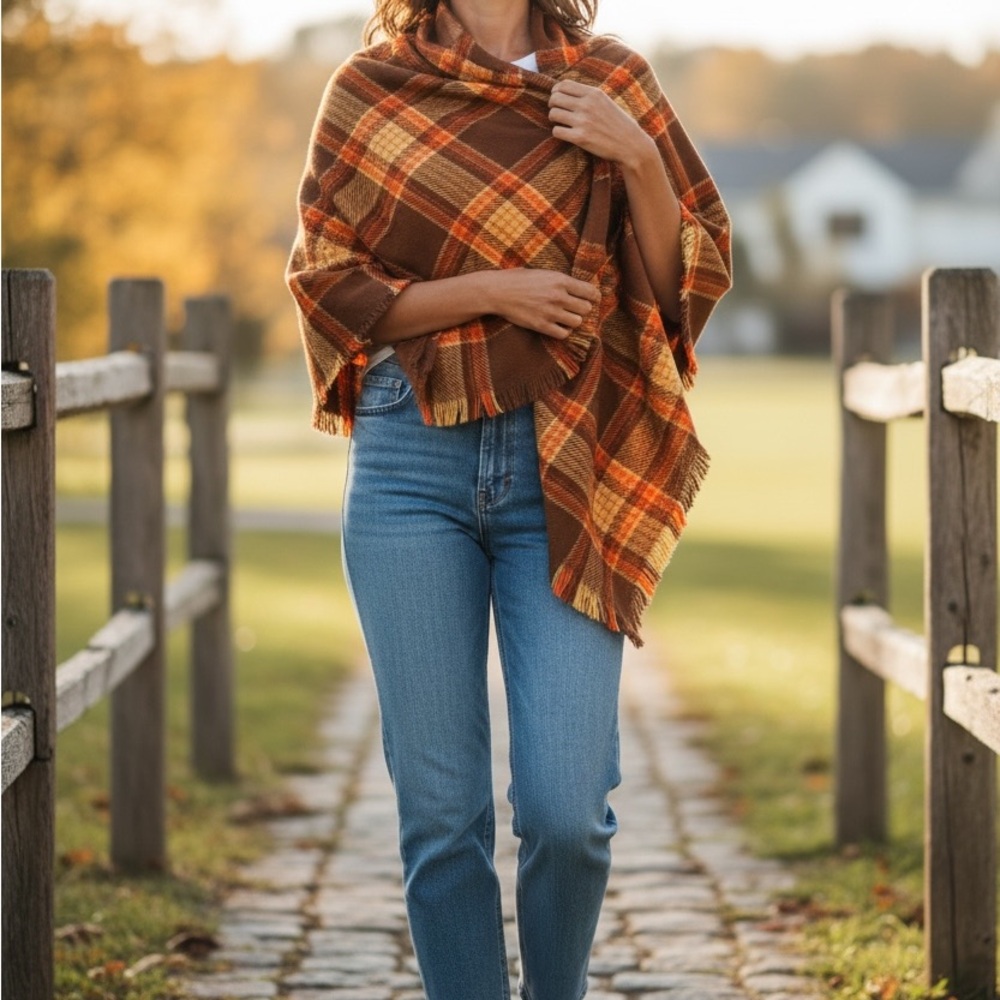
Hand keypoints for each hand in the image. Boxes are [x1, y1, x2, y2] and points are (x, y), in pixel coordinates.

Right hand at [484, 268, 599, 339]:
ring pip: (577, 322)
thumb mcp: (543, 273)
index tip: (591, 299)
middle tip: (574, 309)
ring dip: (573, 321)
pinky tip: (557, 326)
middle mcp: (558, 296)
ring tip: (565, 317)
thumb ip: (561, 281)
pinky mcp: (542, 325)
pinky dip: (563, 331)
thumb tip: (577, 288)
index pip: (590, 292)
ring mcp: (550, 312)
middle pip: (586, 309)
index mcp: (560, 280)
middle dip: (582, 309)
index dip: (594, 297)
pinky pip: (564, 334)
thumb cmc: (518, 279)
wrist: (498, 291)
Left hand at [548, 79, 652, 168]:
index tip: (558, 99)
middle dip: (553, 105)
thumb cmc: (618, 124)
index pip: (563, 85)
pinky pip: (556, 131)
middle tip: (558, 113)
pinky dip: (558, 133)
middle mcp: (587, 105)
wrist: (631, 145)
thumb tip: (566, 91)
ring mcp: (583, 121)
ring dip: (554, 119)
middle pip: (555, 98)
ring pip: (553, 114)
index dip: (556, 92)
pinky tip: (566, 134)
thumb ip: (588, 96)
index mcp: (594, 93)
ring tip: (562, 123)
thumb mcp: (606, 102)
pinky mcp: (580, 138)